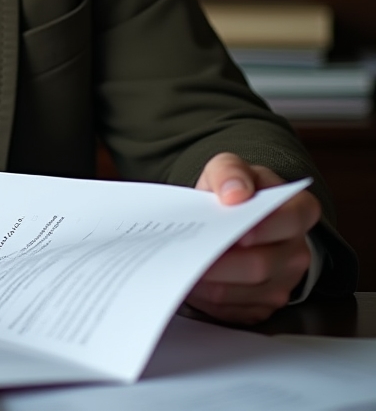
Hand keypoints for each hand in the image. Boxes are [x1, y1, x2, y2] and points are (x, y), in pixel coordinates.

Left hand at [186, 152, 319, 323]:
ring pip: (245, 293)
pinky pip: (234, 310)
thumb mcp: (228, 168)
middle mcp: (297, 251)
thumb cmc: (233, 192)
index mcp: (298, 210)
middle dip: (222, 262)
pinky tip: (190, 280)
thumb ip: (231, 172)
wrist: (230, 217)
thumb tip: (235, 193)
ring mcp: (283, 283)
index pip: (290, 220)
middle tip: (189, 254)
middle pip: (262, 264)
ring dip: (210, 282)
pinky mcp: (263, 306)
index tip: (236, 232)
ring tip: (181, 266)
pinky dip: (208, 298)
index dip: (263, 228)